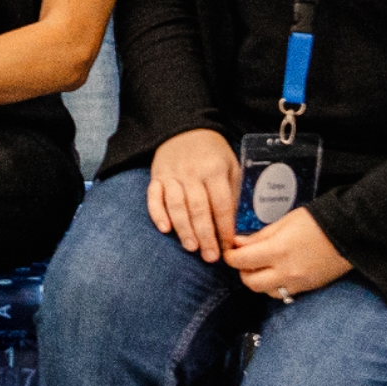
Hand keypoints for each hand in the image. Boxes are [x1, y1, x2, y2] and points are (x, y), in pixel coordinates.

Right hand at [148, 128, 242, 262]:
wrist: (184, 127)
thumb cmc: (212, 152)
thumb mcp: (230, 165)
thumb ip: (232, 191)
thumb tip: (232, 224)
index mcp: (214, 170)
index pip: (221, 205)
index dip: (225, 229)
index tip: (228, 248)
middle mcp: (192, 173)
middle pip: (199, 209)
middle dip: (205, 236)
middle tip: (210, 257)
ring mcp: (172, 175)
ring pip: (177, 206)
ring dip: (184, 229)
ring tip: (191, 248)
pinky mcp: (156, 176)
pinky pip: (154, 197)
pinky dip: (158, 213)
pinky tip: (165, 229)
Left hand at [227, 205, 347, 300]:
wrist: (350, 233)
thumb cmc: (318, 221)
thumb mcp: (285, 221)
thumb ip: (260, 236)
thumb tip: (239, 243)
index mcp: (277, 250)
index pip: (241, 261)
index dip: (231, 256)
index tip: (230, 250)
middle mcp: (285, 271)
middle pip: (250, 282)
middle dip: (242, 271)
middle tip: (245, 259)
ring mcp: (297, 283)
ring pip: (265, 291)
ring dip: (258, 281)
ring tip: (262, 266)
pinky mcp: (308, 288)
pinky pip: (283, 293)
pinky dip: (275, 286)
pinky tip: (277, 273)